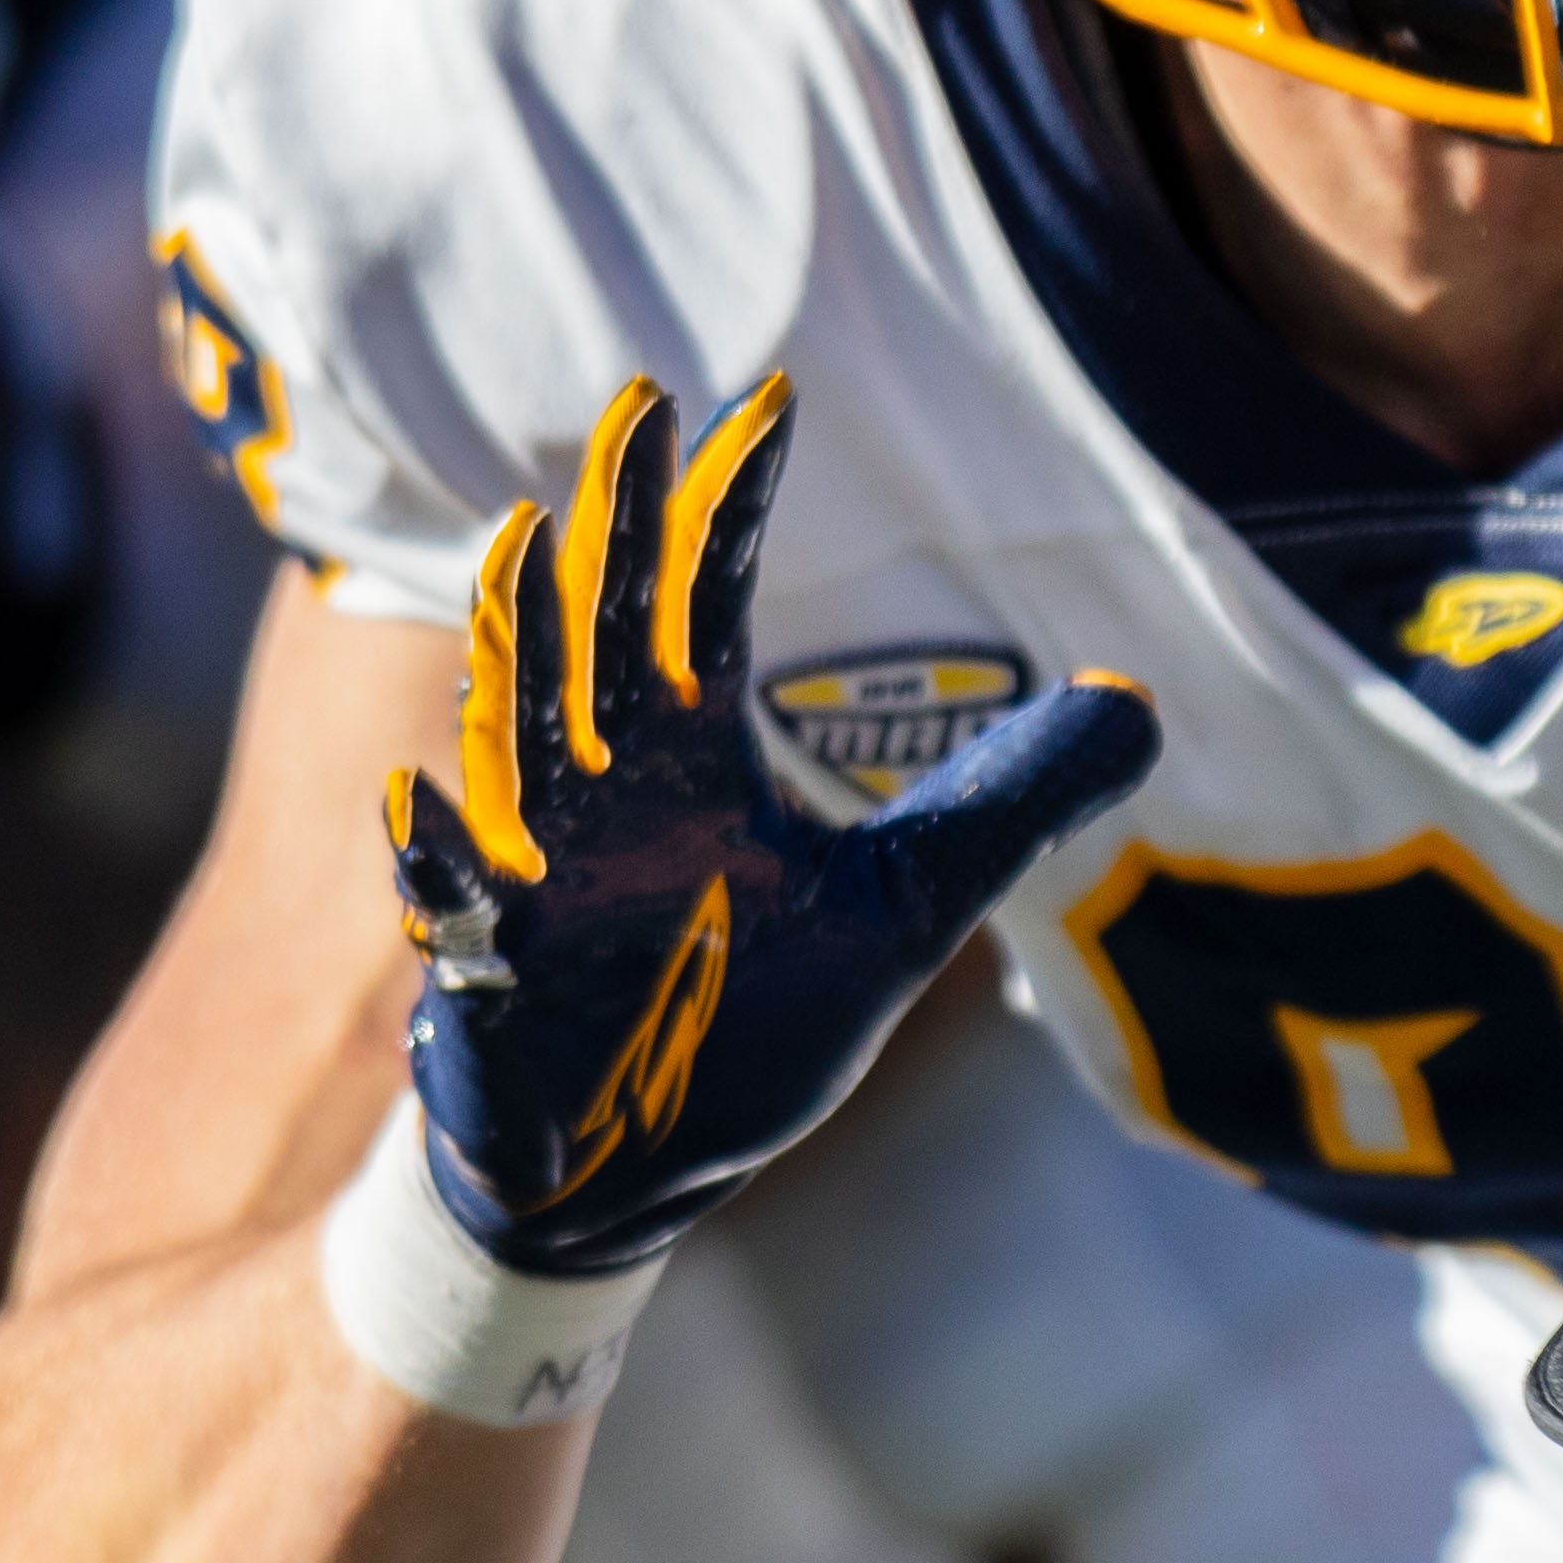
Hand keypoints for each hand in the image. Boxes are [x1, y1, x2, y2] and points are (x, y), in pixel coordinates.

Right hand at [383, 375, 1154, 1272]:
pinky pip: (453, 906)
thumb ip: (1013, 796)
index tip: (766, 400)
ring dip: (519, 644)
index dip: (731, 508)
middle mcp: (608, 795)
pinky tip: (423, 800)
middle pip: (606, 632)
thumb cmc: (749, 1016)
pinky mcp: (492, 980)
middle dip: (620, 527)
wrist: (644, 1162)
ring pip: (519, 736)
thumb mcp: (913, 900)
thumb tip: (1140, 704)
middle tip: (639, 405)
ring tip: (526, 541)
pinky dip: (437, 856)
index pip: (709, 605)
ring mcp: (538, 878)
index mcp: (695, 762)